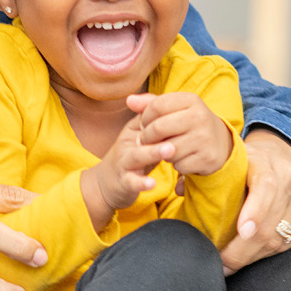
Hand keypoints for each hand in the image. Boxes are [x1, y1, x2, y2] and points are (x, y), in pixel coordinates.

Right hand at [81, 113, 175, 230]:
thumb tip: (176, 106)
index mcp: (134, 131)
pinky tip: (152, 183)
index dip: (165, 116)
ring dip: (153, 152)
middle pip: (143, 134)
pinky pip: (132, 182)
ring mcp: (124, 162)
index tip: (185, 114)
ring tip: (170, 150)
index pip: (148, 118)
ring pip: (137, 156)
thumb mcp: (141, 138)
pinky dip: (141, 183)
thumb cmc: (132, 157)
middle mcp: (127, 143)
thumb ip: (156, 125)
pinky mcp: (123, 181)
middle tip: (180, 129)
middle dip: (160, 131)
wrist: (104, 183)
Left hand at [129, 92, 232, 175]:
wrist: (220, 143)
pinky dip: (175, 164)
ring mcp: (205, 138)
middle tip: (147, 141)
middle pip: (159, 128)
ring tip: (166, 148)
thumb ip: (150, 103)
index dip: (145, 117)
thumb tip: (128, 100)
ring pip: (166, 149)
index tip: (145, 124)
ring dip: (161, 152)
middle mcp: (200, 117)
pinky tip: (181, 158)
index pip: (156, 106)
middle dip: (147, 137)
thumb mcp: (174, 109)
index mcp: (191, 100)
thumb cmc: (188, 123)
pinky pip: (178, 164)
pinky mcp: (207, 158)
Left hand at [217, 128, 290, 274]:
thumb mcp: (229, 159)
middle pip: (269, 224)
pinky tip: (251, 254)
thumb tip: (180, 190)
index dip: (254, 211)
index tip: (242, 231)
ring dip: (251, 256)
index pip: (265, 188)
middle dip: (240, 250)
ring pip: (278, 238)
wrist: (284, 151)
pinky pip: (290, 242)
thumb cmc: (249, 160)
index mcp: (268, 162)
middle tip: (218, 263)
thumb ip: (205, 173)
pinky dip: (267, 252)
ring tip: (229, 262)